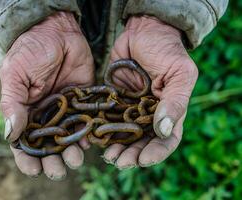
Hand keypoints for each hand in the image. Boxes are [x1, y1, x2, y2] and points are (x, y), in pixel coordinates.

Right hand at [0, 12, 93, 179]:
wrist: (58, 31)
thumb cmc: (31, 51)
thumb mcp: (15, 75)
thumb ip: (12, 104)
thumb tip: (9, 134)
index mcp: (25, 111)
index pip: (23, 141)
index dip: (27, 158)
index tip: (33, 169)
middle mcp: (46, 115)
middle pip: (48, 146)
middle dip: (52, 161)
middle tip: (57, 170)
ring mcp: (65, 110)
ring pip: (68, 138)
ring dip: (71, 152)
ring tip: (75, 160)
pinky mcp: (83, 102)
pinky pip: (86, 123)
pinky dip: (88, 135)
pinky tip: (89, 142)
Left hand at [103, 16, 197, 168]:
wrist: (143, 31)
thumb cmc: (166, 50)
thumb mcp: (180, 73)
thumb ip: (175, 101)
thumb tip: (163, 129)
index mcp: (169, 110)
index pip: (166, 139)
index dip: (156, 152)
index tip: (144, 160)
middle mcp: (149, 114)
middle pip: (142, 142)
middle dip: (132, 154)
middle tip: (120, 161)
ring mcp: (130, 108)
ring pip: (124, 135)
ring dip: (117, 147)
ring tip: (108, 156)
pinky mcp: (113, 101)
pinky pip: (108, 119)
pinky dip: (103, 131)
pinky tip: (96, 138)